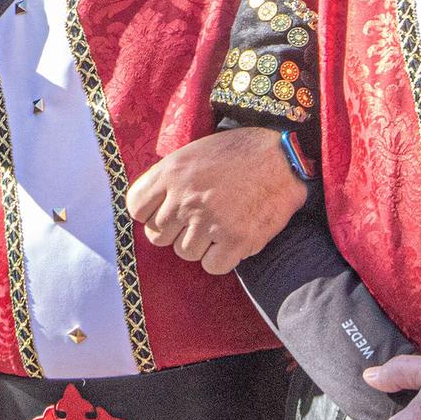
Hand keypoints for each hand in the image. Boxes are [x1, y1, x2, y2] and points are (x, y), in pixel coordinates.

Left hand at [125, 127, 308, 272]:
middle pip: (158, 236)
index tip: (165, 213)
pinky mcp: (236, 240)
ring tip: (219, 225)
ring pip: (184, 252)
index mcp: (171, 172)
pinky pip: (212, 266)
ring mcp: (210, 220)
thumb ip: (167, 179)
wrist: (284, 157)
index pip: (136, 208)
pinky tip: (232, 239)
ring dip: (200, 245)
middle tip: (196, 221)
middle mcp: (186, 198)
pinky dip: (222, 258)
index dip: (149, 214)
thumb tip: (148, 208)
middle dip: (175, 231)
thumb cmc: (237, 154)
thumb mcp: (192, 153)